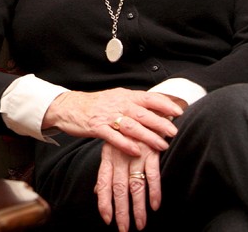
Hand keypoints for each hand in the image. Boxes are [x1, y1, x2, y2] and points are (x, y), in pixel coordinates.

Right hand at [42, 88, 181, 155]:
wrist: (68, 106)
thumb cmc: (96, 104)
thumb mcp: (116, 98)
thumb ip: (135, 103)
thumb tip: (159, 107)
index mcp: (124, 96)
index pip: (148, 97)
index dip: (164, 104)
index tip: (179, 112)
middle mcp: (117, 104)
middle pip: (142, 113)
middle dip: (160, 122)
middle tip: (174, 132)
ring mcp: (106, 116)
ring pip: (131, 126)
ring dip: (148, 136)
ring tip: (162, 145)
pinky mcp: (96, 127)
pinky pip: (113, 137)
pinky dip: (126, 144)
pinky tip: (137, 151)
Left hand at [95, 140, 160, 230]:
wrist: (146, 108)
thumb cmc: (129, 132)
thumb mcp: (113, 149)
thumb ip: (106, 171)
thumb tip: (97, 192)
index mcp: (109, 156)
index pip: (103, 182)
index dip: (105, 202)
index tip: (107, 219)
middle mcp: (120, 157)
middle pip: (119, 188)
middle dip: (121, 210)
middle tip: (124, 229)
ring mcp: (136, 154)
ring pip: (135, 186)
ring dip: (138, 207)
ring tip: (140, 224)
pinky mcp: (152, 151)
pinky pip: (153, 174)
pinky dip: (154, 191)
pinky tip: (155, 205)